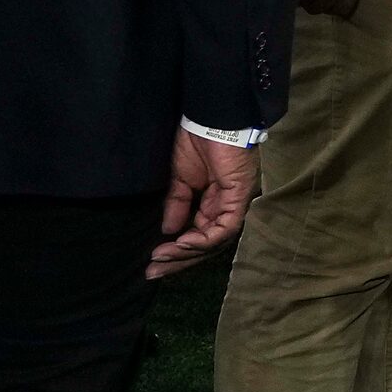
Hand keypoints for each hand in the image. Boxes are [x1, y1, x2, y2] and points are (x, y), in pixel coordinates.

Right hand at [151, 129, 257, 280]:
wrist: (208, 119)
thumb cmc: (196, 142)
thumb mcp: (179, 179)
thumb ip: (176, 205)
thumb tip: (169, 231)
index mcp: (213, 203)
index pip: (198, 236)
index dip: (177, 251)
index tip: (152, 262)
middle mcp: (225, 208)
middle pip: (205, 245)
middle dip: (178, 260)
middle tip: (152, 272)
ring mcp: (234, 204)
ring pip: (214, 241)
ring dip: (186, 252)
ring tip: (162, 257)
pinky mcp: (239, 198)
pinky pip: (223, 228)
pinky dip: (203, 239)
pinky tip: (181, 243)